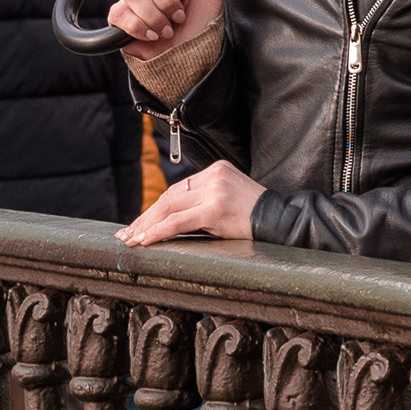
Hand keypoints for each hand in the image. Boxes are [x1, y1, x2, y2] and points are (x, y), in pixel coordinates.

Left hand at [120, 160, 263, 247]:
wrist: (281, 220)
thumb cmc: (255, 215)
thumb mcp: (228, 199)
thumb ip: (204, 200)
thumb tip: (172, 219)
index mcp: (215, 169)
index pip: (177, 189)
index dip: (155, 207)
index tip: (140, 223)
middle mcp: (213, 175)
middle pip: (169, 196)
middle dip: (146, 217)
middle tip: (128, 234)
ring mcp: (214, 191)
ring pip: (169, 207)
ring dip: (147, 225)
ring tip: (133, 239)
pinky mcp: (215, 208)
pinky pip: (179, 221)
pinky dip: (159, 231)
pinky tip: (147, 240)